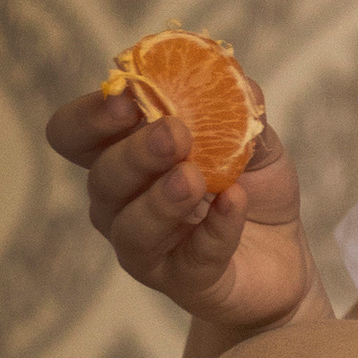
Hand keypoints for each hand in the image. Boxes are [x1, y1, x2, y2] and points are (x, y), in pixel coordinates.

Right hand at [46, 72, 309, 332]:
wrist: (282, 257)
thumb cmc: (248, 188)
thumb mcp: (252, 139)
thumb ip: (237, 108)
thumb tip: (230, 75)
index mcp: (123, 155)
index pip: (74, 134)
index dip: (88, 116)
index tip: (125, 98)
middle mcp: (120, 204)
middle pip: (101, 179)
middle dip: (134, 153)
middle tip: (174, 134)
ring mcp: (147, 248)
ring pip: (132, 229)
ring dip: (161, 199)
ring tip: (193, 178)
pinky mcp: (184, 282)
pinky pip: (192, 258)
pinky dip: (216, 229)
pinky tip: (235, 204)